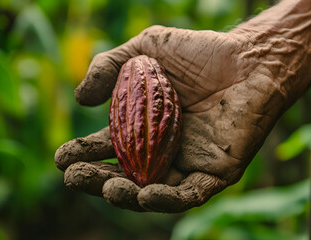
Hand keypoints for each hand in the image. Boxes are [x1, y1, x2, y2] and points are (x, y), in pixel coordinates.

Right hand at [55, 25, 293, 212]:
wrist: (249, 59)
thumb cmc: (199, 52)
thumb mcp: (144, 48)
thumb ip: (108, 66)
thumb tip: (80, 99)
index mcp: (142, 126)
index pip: (107, 147)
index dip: (83, 154)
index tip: (62, 157)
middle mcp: (161, 150)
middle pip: (124, 175)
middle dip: (98, 180)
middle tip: (74, 177)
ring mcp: (187, 163)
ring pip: (152, 192)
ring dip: (128, 196)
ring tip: (108, 188)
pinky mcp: (215, 173)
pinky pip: (189, 194)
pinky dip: (167, 199)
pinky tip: (146, 195)